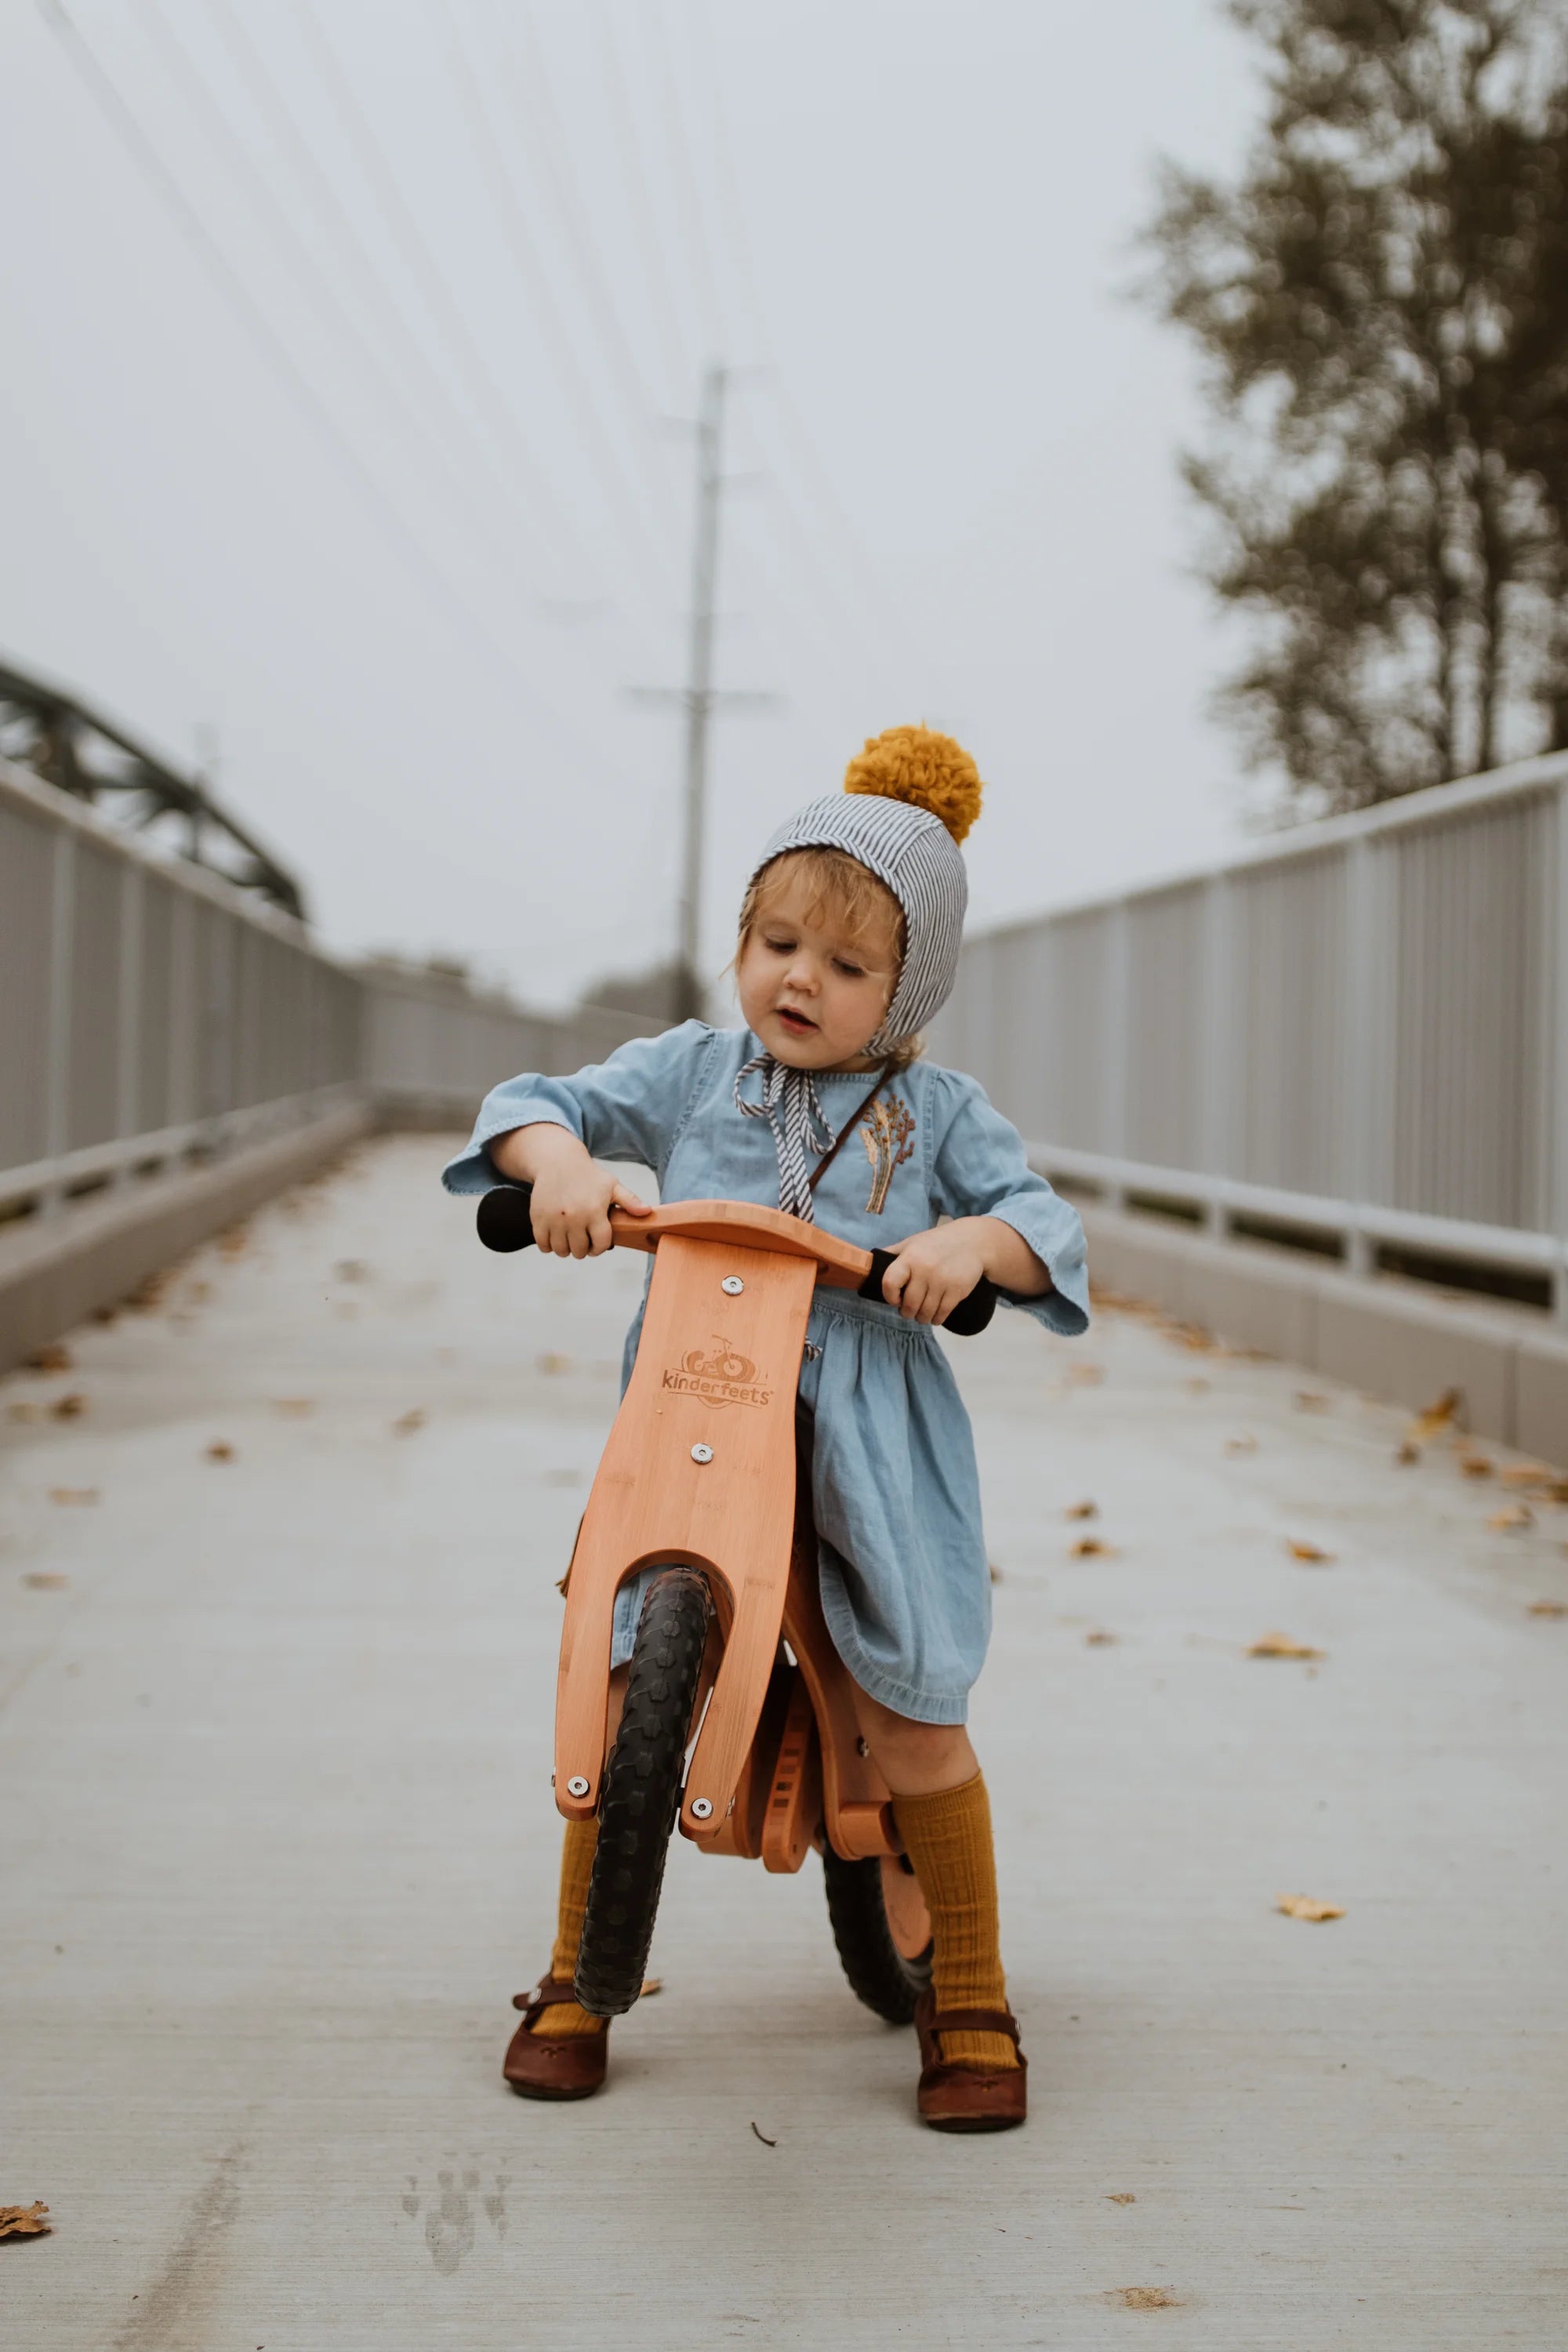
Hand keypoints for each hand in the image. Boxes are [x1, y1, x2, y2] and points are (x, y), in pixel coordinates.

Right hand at [488, 1123, 651, 1257]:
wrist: (557, 1162)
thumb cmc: (588, 1175)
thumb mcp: (612, 1185)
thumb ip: (630, 1201)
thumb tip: (647, 1212)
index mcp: (595, 1211)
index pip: (600, 1244)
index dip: (600, 1247)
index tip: (597, 1243)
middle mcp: (574, 1218)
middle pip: (580, 1251)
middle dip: (583, 1249)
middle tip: (582, 1239)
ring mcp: (554, 1219)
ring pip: (561, 1251)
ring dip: (566, 1249)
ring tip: (569, 1238)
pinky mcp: (538, 1219)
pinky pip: (543, 1246)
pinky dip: (549, 1245)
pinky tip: (555, 1235)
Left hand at [880, 1221, 990, 1325]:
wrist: (972, 1241)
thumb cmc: (937, 1243)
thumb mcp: (912, 1243)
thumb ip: (893, 1254)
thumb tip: (869, 1263)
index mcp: (909, 1258)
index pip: (889, 1283)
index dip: (889, 1297)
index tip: (895, 1299)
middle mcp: (924, 1270)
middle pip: (909, 1305)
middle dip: (907, 1312)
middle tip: (909, 1311)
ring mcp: (942, 1281)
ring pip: (925, 1313)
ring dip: (921, 1318)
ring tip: (921, 1314)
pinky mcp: (957, 1291)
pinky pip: (942, 1314)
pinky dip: (936, 1319)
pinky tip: (935, 1315)